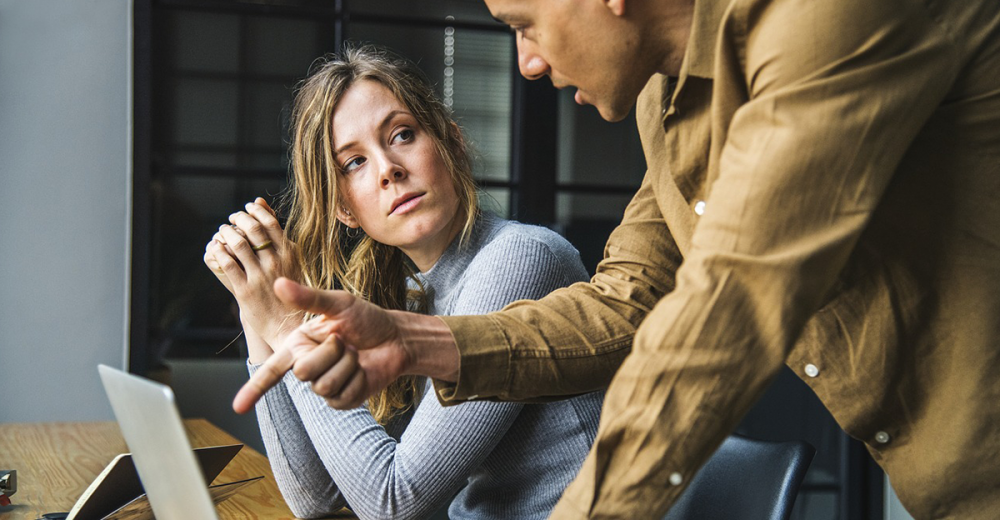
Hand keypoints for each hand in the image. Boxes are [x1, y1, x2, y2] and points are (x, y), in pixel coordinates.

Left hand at [206, 198, 301, 348]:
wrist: (288, 325)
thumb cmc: (291, 291)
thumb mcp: (292, 262)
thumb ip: (279, 236)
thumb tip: (262, 205)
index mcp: (290, 255)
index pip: (271, 222)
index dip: (256, 211)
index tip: (248, 207)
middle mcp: (276, 263)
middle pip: (253, 230)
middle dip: (239, 218)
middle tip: (232, 217)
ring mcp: (260, 277)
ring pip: (239, 245)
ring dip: (227, 233)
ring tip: (223, 230)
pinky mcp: (245, 291)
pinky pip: (228, 265)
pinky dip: (219, 252)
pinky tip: (216, 247)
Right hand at [233, 278, 413, 412]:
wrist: (396, 338)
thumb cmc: (366, 318)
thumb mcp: (339, 303)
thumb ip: (309, 298)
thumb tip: (278, 283)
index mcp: (299, 344)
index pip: (271, 370)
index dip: (253, 389)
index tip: (237, 407)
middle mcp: (308, 366)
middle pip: (303, 372)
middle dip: (330, 352)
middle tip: (345, 341)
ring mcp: (325, 386)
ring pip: (324, 385)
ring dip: (347, 365)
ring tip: (355, 354)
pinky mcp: (343, 400)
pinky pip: (343, 397)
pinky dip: (357, 380)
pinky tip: (363, 370)